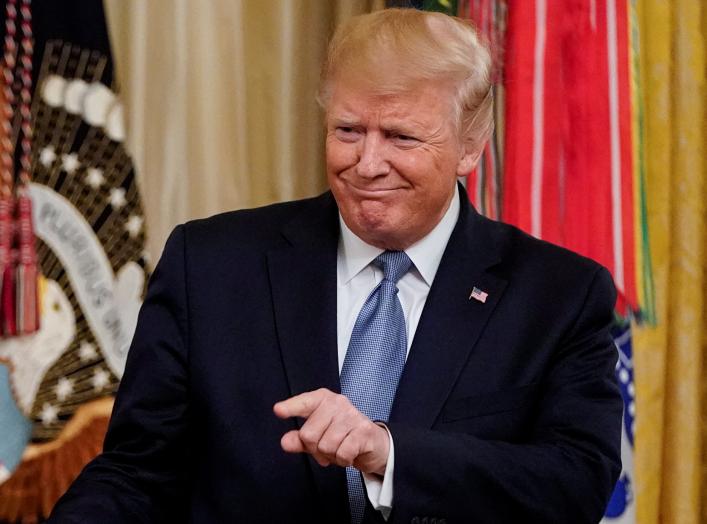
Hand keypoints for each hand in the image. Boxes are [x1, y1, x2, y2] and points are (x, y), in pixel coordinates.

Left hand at [273, 388, 389, 474]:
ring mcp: (352, 415)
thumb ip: (300, 439)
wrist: (374, 443)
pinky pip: (342, 453)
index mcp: (323, 400)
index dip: (291, 407)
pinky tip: (349, 454)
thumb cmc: (343, 436)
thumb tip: (285, 442)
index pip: (304, 402)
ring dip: (331, 456)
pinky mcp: (364, 430)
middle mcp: (337, 403)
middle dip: (315, 449)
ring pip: (326, 446)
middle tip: (327, 448)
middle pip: (309, 435)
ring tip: (339, 449)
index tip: (278, 410)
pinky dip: (343, 460)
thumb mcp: (319, 436)